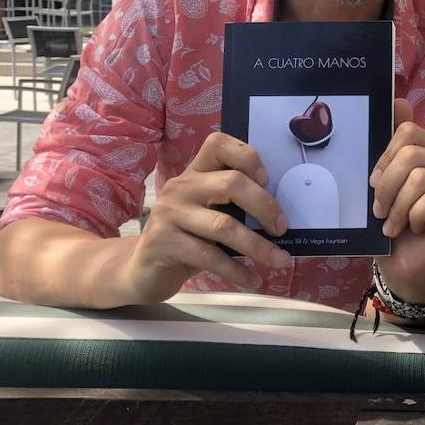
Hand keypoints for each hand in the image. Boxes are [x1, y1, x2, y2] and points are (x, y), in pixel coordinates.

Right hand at [122, 131, 290, 303]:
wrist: (142, 270)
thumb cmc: (188, 240)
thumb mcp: (210, 216)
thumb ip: (235, 207)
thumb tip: (282, 218)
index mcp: (196, 173)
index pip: (218, 144)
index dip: (247, 156)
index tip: (267, 179)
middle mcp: (181, 187)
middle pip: (231, 183)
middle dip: (265, 206)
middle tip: (282, 228)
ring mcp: (169, 213)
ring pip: (224, 225)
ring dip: (258, 246)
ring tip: (280, 261)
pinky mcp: (163, 242)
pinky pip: (209, 257)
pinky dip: (236, 271)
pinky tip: (252, 280)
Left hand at [371, 99, 424, 303]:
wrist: (404, 269)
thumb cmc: (395, 226)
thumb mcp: (386, 183)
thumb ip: (392, 146)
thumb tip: (398, 100)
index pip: (409, 132)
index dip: (385, 158)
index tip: (375, 185)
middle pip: (412, 155)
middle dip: (386, 186)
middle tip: (380, 211)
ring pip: (420, 177)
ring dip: (397, 206)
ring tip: (393, 224)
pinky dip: (413, 216)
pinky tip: (414, 228)